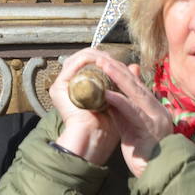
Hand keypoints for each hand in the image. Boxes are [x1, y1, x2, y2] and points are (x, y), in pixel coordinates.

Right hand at [47, 48, 122, 165]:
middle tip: (114, 57)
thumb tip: (135, 66)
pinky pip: (74, 64)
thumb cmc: (107, 125)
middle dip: (101, 56)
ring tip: (109, 59)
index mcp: (78, 88)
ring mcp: (62, 85)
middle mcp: (68, 85)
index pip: (89, 66)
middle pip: (83, 60)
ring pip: (79, 59)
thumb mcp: (117, 99)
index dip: (104, 60)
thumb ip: (123, 82)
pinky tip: (102, 61)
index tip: (119, 61)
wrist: (94, 138)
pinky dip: (89, 59)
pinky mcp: (59, 86)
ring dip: (96, 55)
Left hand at [96, 59, 173, 176]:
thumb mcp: (132, 125)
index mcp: (154, 107)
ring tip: (102, 66)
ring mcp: (155, 118)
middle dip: (117, 69)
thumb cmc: (142, 151)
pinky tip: (106, 94)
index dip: (121, 71)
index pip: (136, 84)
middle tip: (101, 57)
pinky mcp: (149, 129)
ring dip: (117, 78)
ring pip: (135, 93)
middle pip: (136, 84)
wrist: (156, 172)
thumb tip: (111, 92)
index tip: (105, 61)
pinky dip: (119, 101)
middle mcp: (157, 109)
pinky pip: (133, 111)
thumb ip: (124, 109)